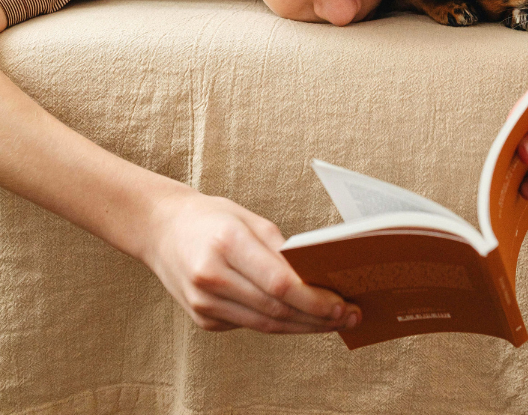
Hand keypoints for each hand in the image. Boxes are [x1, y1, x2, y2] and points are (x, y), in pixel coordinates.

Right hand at [141, 187, 360, 333]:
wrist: (161, 230)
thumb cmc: (211, 218)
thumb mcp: (248, 218)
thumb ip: (280, 247)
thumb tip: (316, 275)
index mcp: (227, 244)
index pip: (279, 282)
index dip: (313, 298)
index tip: (342, 302)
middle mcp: (212, 278)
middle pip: (275, 309)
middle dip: (317, 316)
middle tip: (349, 316)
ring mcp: (204, 304)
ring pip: (265, 324)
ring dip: (303, 326)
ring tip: (334, 322)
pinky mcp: (203, 319)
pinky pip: (250, 325)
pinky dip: (279, 324)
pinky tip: (303, 320)